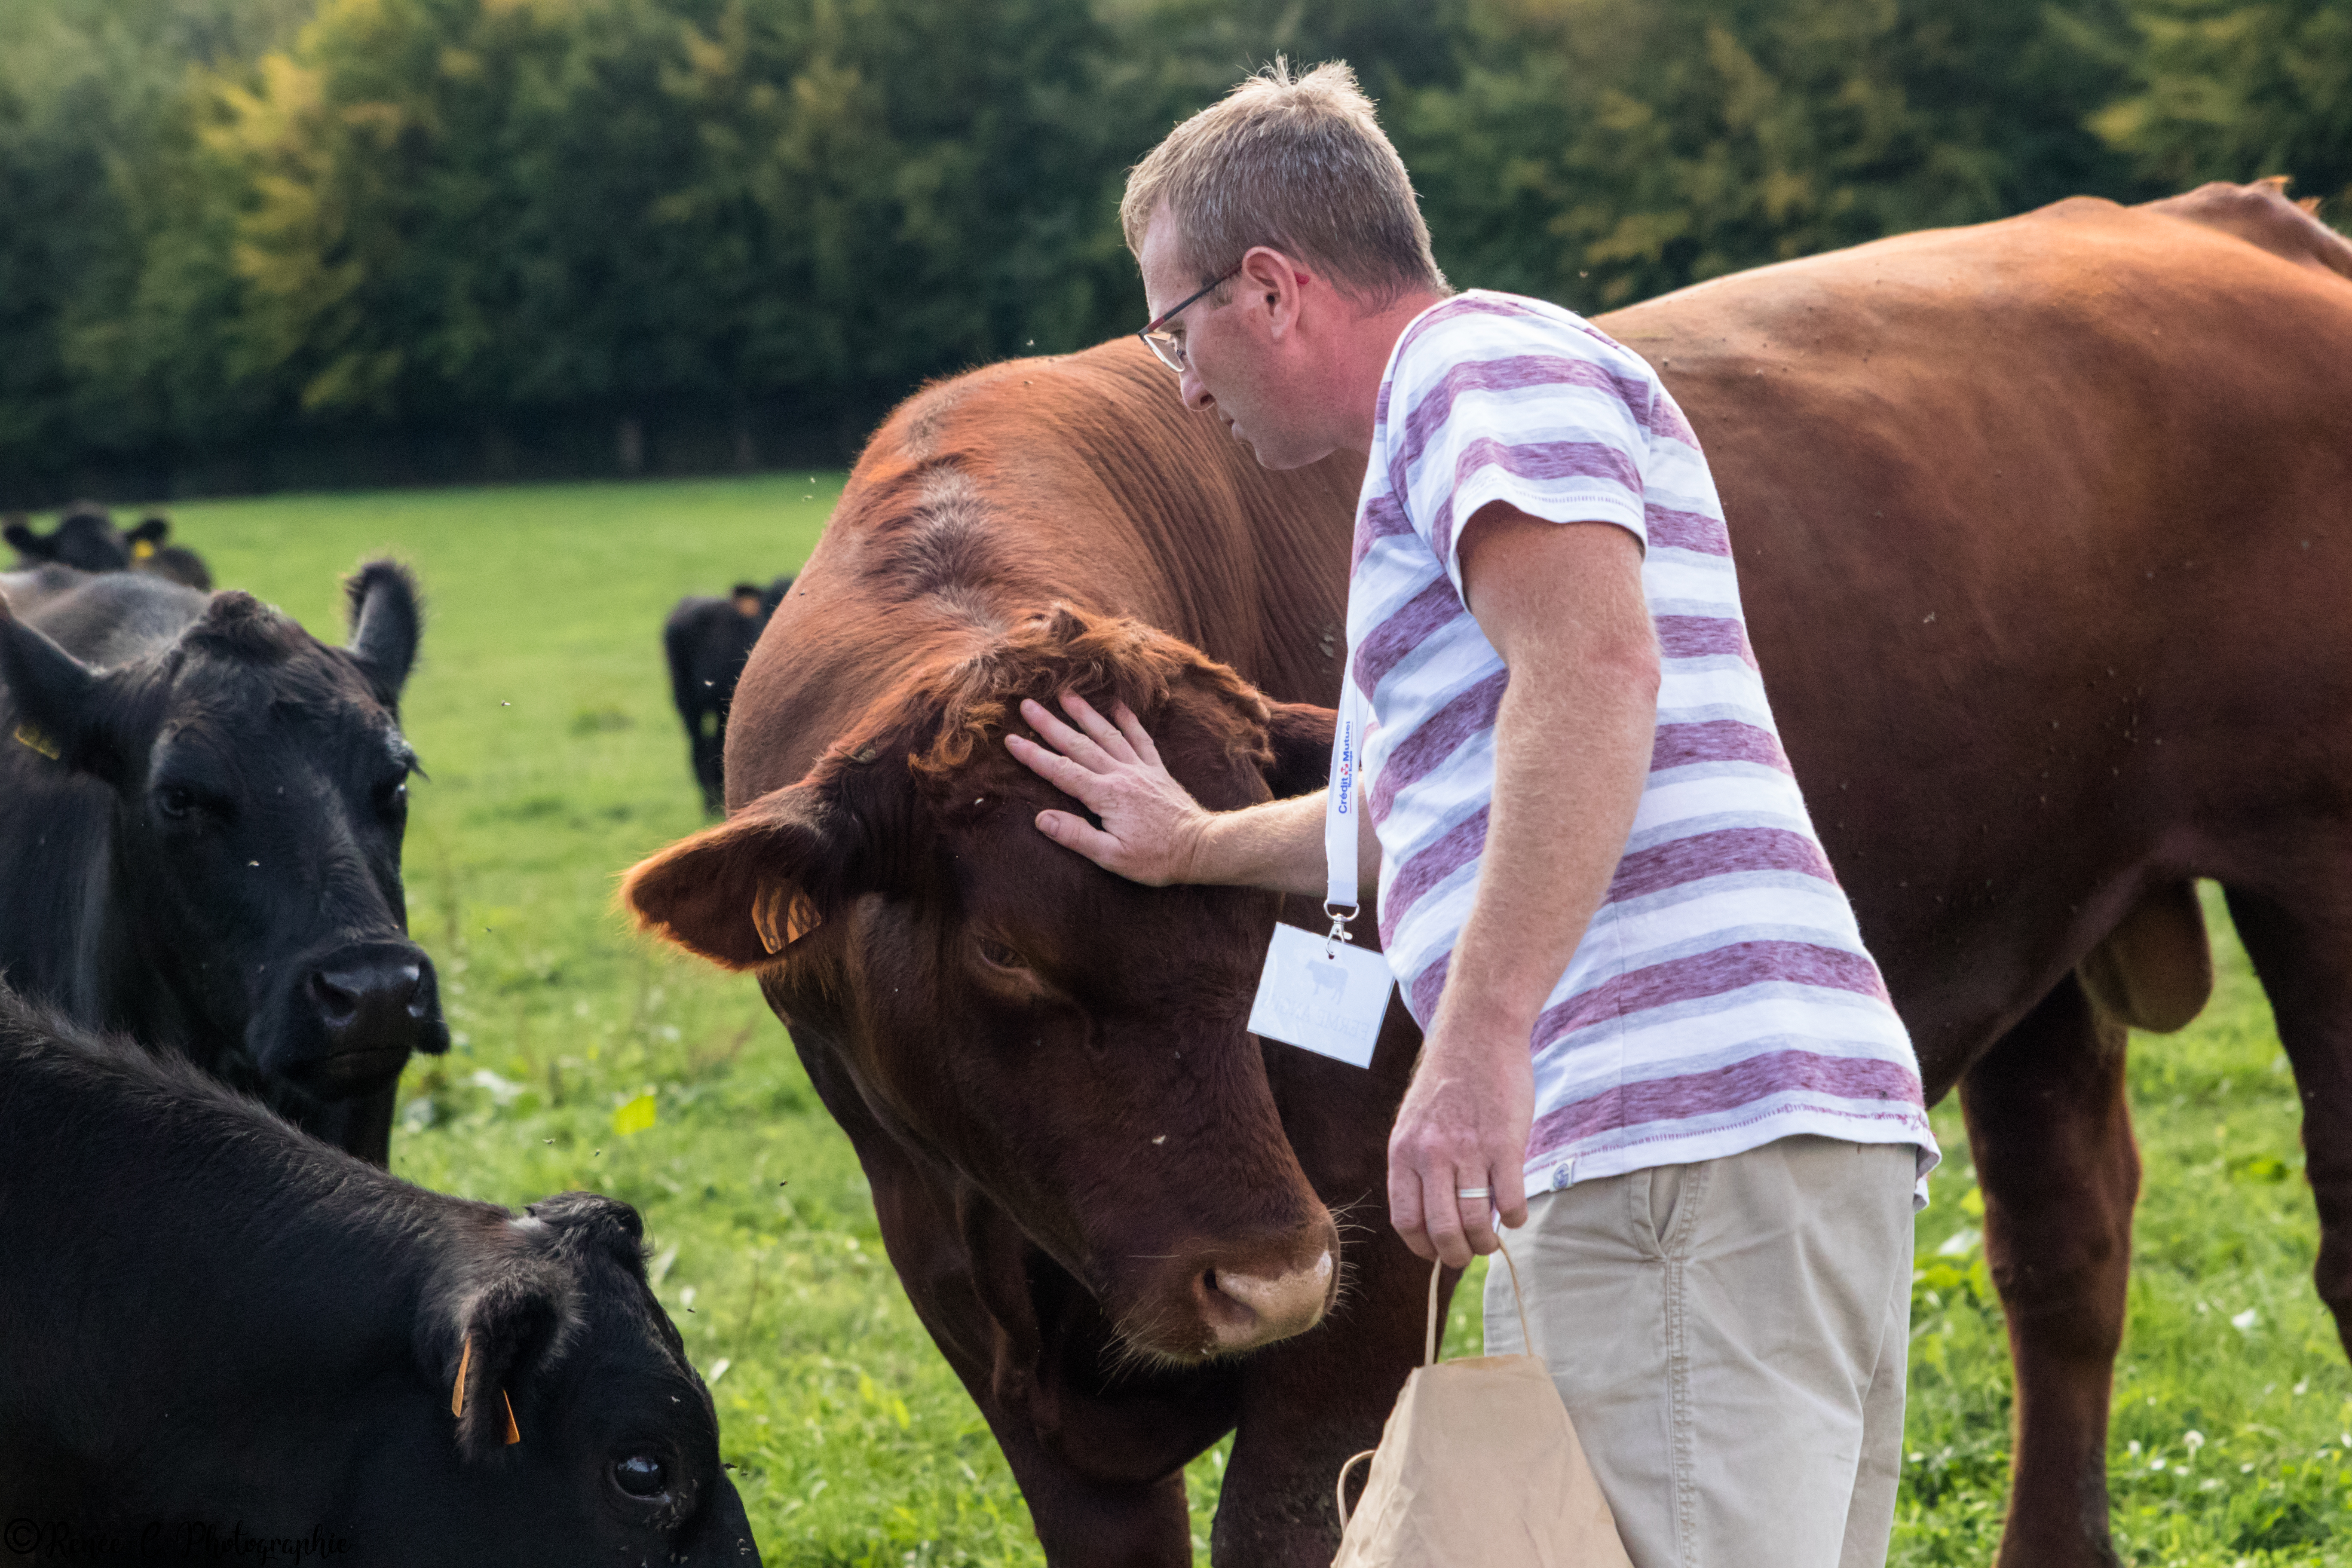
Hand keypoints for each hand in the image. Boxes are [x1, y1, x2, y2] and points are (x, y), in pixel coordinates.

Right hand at [1003, 693, 1211, 885]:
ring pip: (1107, 734)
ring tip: (1065, 694)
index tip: (1012, 740)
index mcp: (1106, 796)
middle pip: (1079, 744)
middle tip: (1028, 704)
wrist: (1200, 848)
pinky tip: (1117, 705)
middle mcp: (1121, 775)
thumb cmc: (1156, 858)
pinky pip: (1141, 738)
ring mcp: (1140, 769)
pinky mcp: (1156, 769)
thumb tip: (1041, 818)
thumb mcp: (1112, 856)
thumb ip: (1076, 836)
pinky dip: (1128, 719)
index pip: (1061, 771)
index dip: (1034, 755)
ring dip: (1085, 713)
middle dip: (1051, 724)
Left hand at [1386, 1000, 1534, 1267]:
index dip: (1421, 1246)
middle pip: (1441, 1230)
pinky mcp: (1505, 1144)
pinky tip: (1515, 1215)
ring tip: (1492, 1242)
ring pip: (1476, 1222)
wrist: (1477, 1035)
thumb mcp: (1415, 1123)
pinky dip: (1514, 1218)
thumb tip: (1431, 1214)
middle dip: (1456, 1255)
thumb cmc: (1448, 1083)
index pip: (1405, 1219)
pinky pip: (1510, 1200)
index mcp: (1403, 1152)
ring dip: (1486, 1243)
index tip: (1435, 1252)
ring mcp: (1469, 1150)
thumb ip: (1418, 1165)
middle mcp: (1432, 1155)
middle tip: (1468, 1256)